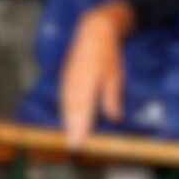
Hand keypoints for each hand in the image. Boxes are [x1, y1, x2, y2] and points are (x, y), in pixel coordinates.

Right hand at [59, 1, 132, 145]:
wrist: (93, 32)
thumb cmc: (107, 55)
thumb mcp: (115, 76)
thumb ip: (112, 98)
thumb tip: (114, 117)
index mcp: (88, 81)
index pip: (83, 109)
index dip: (81, 127)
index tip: (80, 142)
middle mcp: (75, 82)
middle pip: (72, 110)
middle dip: (72, 129)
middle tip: (74, 147)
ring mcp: (68, 80)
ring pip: (66, 105)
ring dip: (67, 122)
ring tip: (70, 138)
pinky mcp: (65, 79)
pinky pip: (64, 98)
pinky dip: (66, 111)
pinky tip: (67, 121)